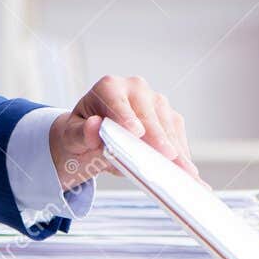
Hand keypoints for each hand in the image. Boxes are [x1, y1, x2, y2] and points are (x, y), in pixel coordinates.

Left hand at [49, 74, 200, 190]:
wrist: (89, 138)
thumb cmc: (80, 135)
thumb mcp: (71, 137)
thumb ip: (80, 134)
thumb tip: (94, 126)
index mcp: (108, 87)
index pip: (117, 102)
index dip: (127, 117)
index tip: (136, 133)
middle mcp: (135, 88)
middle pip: (149, 113)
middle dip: (158, 137)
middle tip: (167, 156)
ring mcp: (155, 100)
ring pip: (168, 123)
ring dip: (176, 147)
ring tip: (183, 170)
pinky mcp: (168, 116)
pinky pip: (177, 133)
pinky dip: (182, 151)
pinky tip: (186, 169)